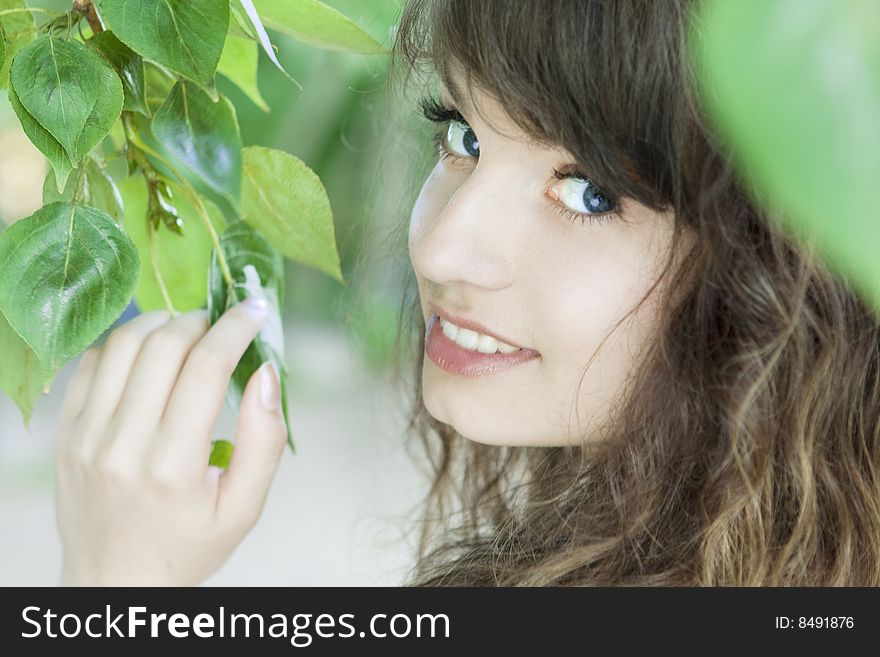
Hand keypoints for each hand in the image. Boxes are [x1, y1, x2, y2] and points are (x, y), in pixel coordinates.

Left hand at [53, 297, 287, 585]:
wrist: (115, 579)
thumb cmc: (189, 544)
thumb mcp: (245, 507)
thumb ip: (264, 440)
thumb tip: (267, 373)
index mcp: (173, 466)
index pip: (206, 367)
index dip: (236, 328)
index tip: (256, 310)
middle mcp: (123, 445)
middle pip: (164, 346)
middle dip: (202, 320)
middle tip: (222, 324)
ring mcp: (85, 436)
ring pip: (123, 345)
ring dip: (162, 323)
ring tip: (187, 331)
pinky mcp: (65, 432)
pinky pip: (91, 363)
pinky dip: (125, 343)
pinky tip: (149, 352)